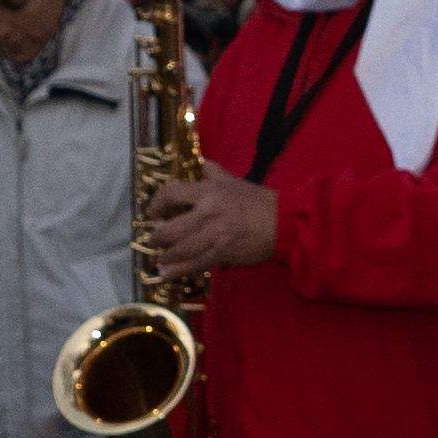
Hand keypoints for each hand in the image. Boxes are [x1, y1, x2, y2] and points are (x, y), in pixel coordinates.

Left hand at [144, 166, 282, 274]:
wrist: (283, 223)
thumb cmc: (260, 201)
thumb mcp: (236, 181)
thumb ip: (216, 173)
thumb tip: (202, 163)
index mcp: (209, 191)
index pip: (172, 193)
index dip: (157, 203)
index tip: (153, 212)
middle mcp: (207, 212)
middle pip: (171, 227)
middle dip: (157, 236)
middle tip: (154, 239)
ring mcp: (213, 235)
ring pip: (180, 249)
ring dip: (165, 256)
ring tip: (158, 260)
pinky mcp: (221, 253)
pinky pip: (194, 264)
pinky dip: (178, 270)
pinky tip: (166, 274)